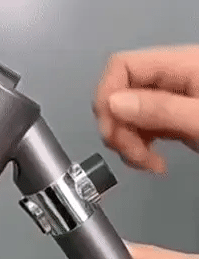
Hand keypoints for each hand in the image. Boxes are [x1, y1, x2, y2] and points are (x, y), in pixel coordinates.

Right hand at [93, 45, 198, 172]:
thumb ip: (159, 109)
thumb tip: (113, 103)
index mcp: (181, 66)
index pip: (121, 67)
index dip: (107, 97)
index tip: (113, 130)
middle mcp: (171, 80)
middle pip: (118, 94)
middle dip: (116, 129)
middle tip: (132, 152)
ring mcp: (171, 101)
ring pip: (124, 117)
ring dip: (125, 145)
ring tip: (146, 162)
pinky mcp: (172, 120)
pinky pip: (138, 130)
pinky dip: (136, 149)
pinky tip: (150, 161)